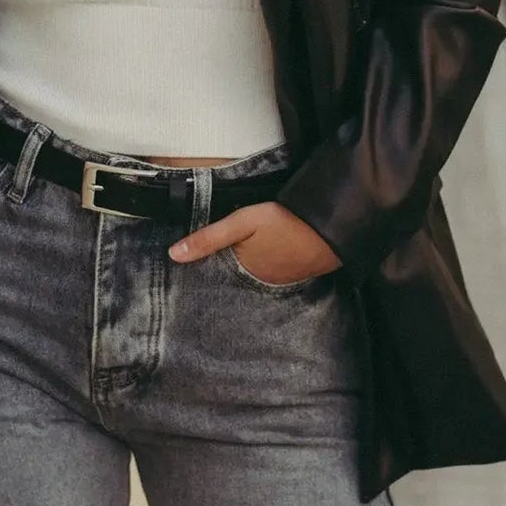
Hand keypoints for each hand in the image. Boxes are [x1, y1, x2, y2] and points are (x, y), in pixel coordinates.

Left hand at [167, 201, 341, 285]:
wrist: (330, 228)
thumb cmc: (285, 223)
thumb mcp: (242, 223)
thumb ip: (209, 238)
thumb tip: (174, 254)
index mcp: (243, 271)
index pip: (217, 272)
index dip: (206, 265)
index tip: (191, 263)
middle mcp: (260, 281)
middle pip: (236, 274)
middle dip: (226, 269)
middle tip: (214, 258)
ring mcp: (280, 278)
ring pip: (255, 272)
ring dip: (248, 265)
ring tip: (242, 254)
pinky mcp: (297, 271)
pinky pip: (274, 270)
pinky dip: (267, 263)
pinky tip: (268, 252)